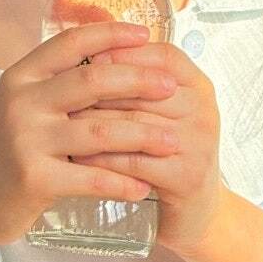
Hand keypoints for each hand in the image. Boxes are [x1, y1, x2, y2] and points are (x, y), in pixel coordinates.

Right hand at [0, 22, 182, 250]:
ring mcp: (26, 140)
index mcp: (20, 77)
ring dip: (143, 135)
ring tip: (173, 141)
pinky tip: (144, 187)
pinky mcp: (34, 178)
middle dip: (139, 81)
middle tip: (172, 87)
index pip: (70, 43)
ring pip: (100, 130)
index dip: (110, 35)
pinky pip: (92, 177)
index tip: (144, 34)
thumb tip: (111, 62)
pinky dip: (122, 182)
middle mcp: (21, 102)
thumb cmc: (3, 152)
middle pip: (92, 80)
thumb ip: (54, 86)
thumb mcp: (19, 107)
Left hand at [68, 40, 224, 256]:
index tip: (85, 58)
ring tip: (60, 123)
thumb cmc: (163, 151)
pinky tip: (75, 157)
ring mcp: (199, 143)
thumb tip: (82, 51)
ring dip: (91, 124)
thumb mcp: (158, 110)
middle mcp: (204, 109)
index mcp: (198, 84)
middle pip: (142, 89)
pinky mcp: (186, 176)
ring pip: (133, 124)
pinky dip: (101, 159)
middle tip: (58, 93)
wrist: (194, 211)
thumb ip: (133, 81)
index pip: (162, 55)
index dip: (123, 53)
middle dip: (96, 91)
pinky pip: (133, 161)